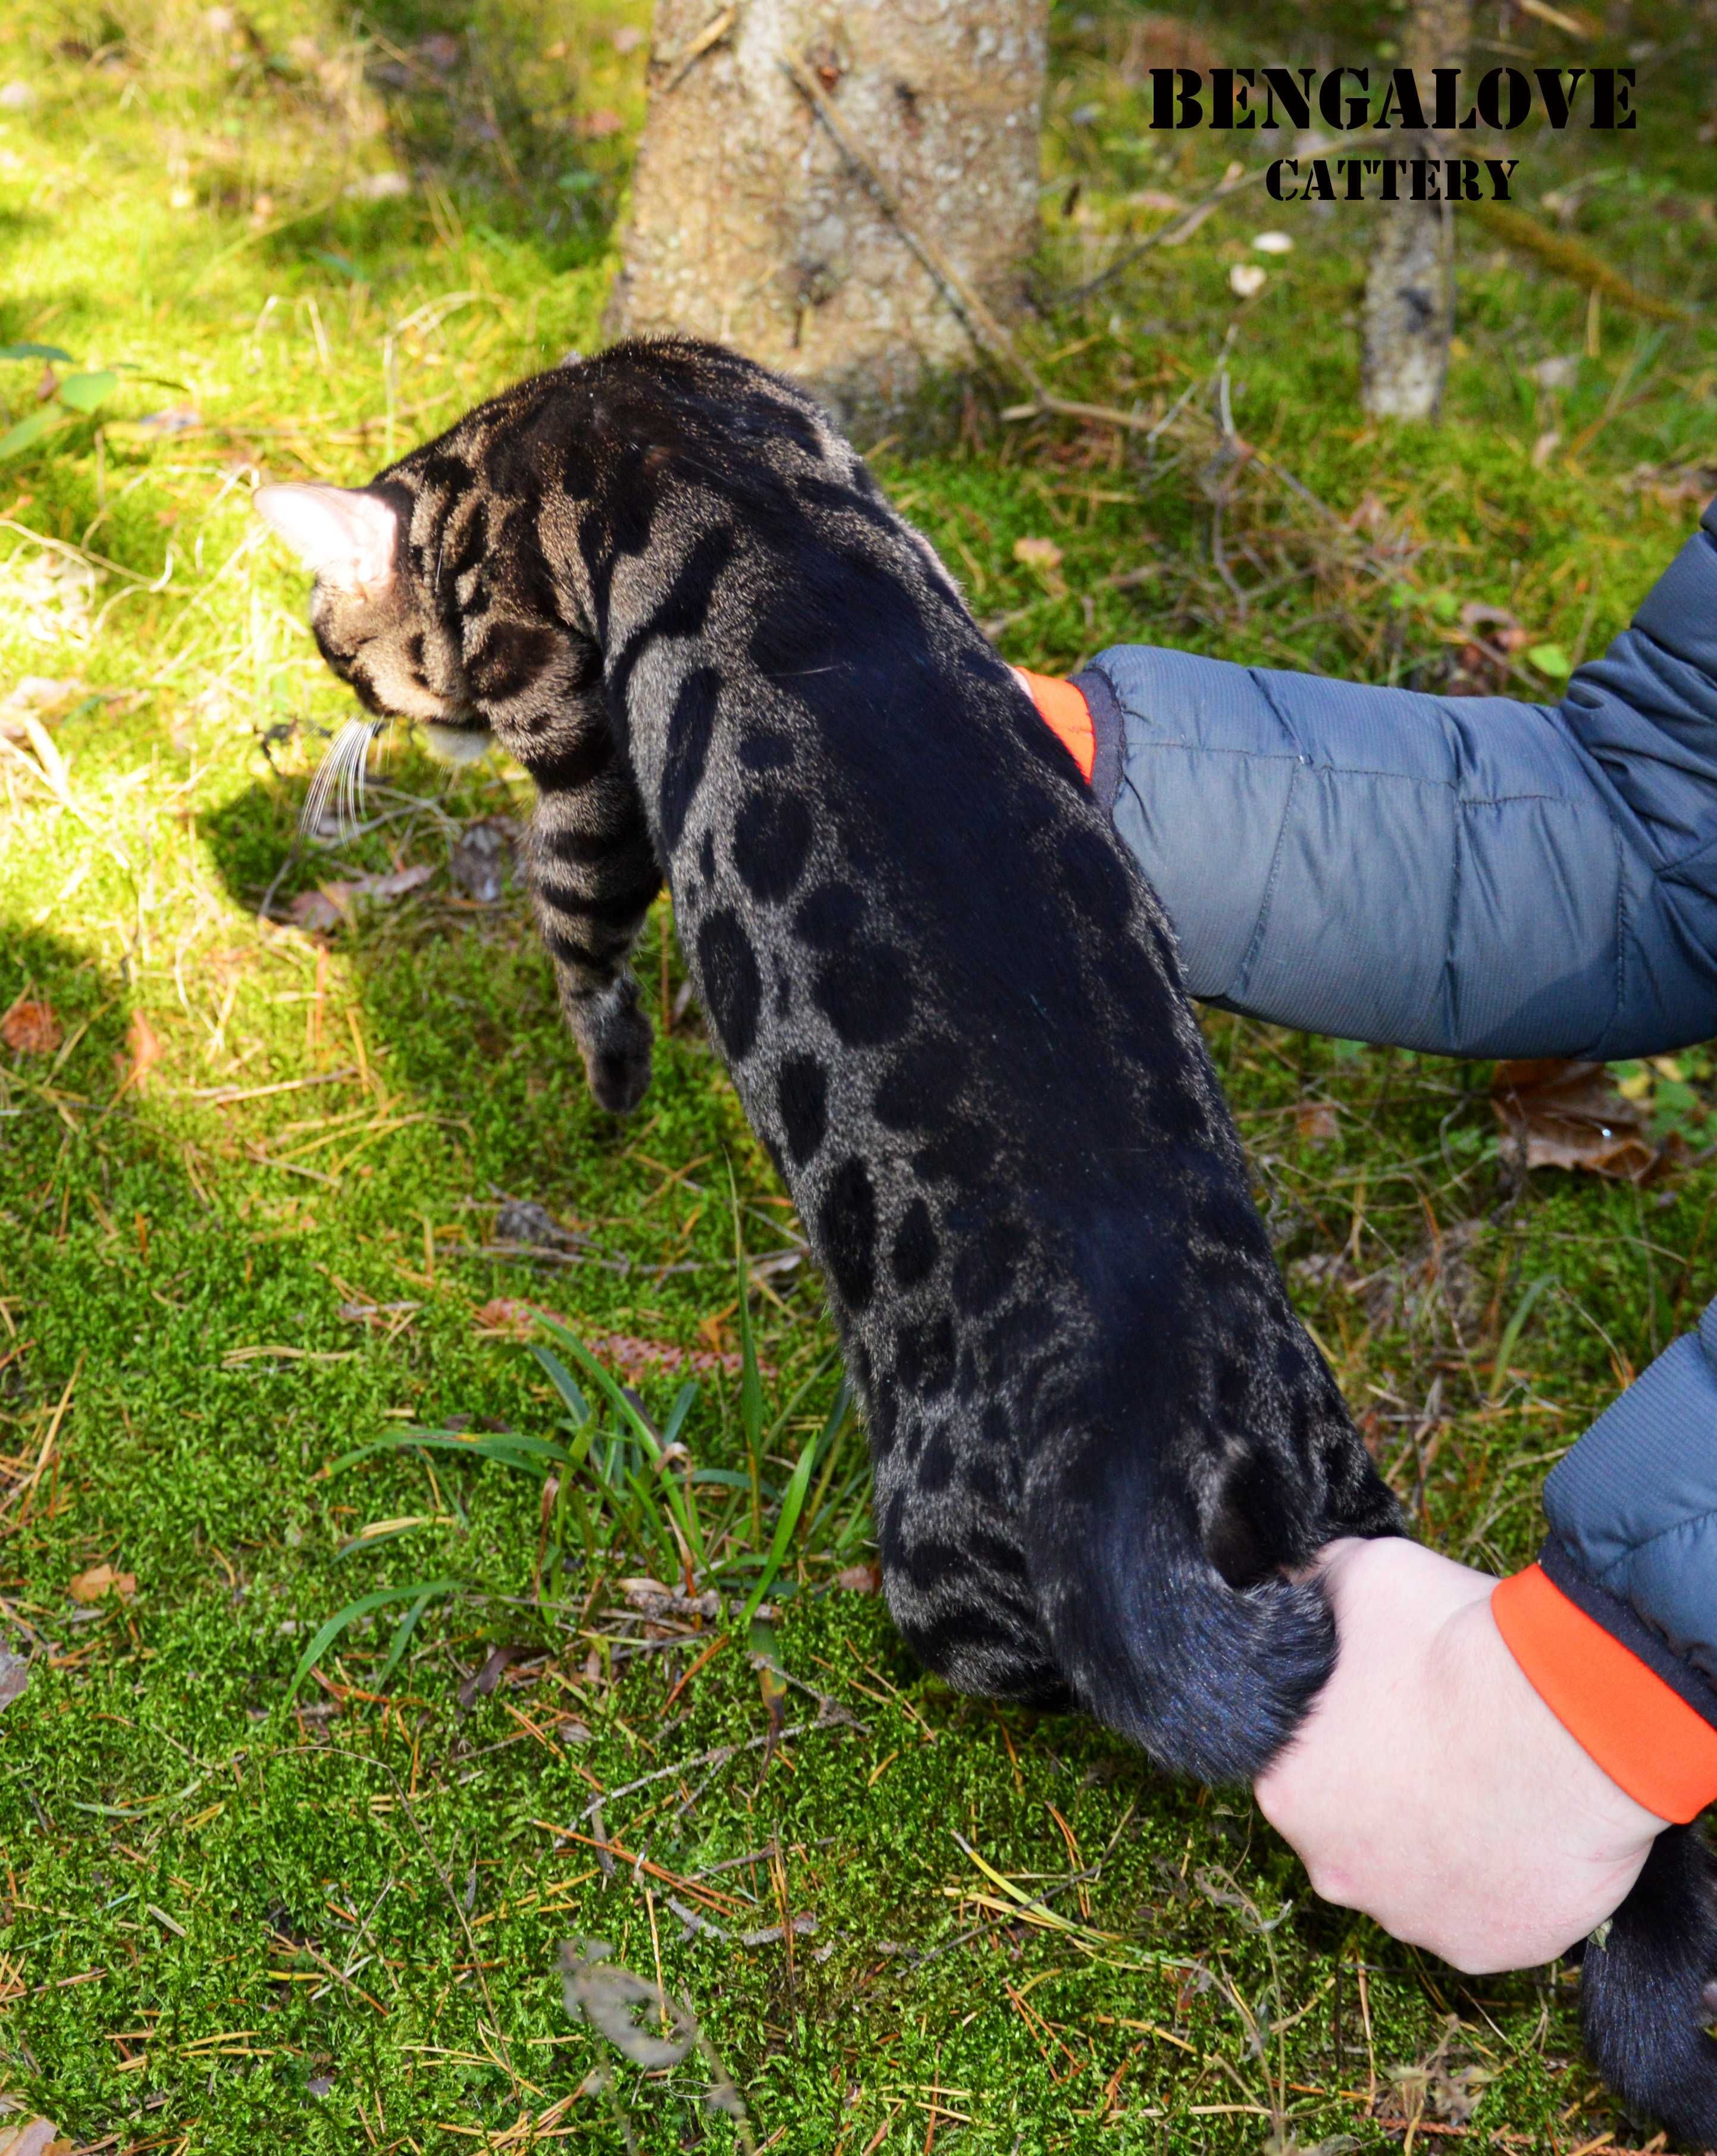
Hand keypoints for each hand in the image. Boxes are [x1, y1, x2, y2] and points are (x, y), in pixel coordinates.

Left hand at [1254, 1536, 1667, 1973]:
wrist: (1566, 1722)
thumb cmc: (1454, 1651)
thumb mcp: (1362, 1573)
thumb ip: (1315, 1584)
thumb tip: (1292, 1579)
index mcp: (1285, 1789)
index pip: (1297, 1761)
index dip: (1343, 1727)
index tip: (1386, 1701)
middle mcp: (1333, 1870)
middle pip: (1351, 1825)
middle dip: (1387, 1787)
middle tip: (1440, 1738)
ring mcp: (1410, 1918)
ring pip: (1414, 1873)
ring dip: (1441, 1835)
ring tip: (1489, 1779)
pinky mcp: (1482, 1948)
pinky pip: (1479, 1912)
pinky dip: (1497, 1878)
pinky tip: (1521, 1828)